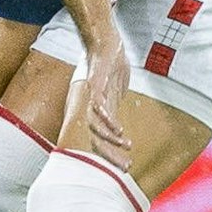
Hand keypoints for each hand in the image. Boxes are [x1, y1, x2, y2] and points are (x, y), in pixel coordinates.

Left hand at [81, 35, 130, 167]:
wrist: (104, 44)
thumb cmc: (108, 67)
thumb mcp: (113, 92)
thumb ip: (113, 108)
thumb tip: (117, 123)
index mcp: (91, 112)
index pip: (99, 139)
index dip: (110, 155)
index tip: (123, 167)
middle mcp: (86, 108)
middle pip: (95, 139)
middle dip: (111, 155)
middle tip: (126, 167)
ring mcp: (88, 98)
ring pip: (95, 126)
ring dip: (111, 137)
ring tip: (126, 145)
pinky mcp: (93, 86)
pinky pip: (98, 106)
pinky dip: (107, 118)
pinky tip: (117, 128)